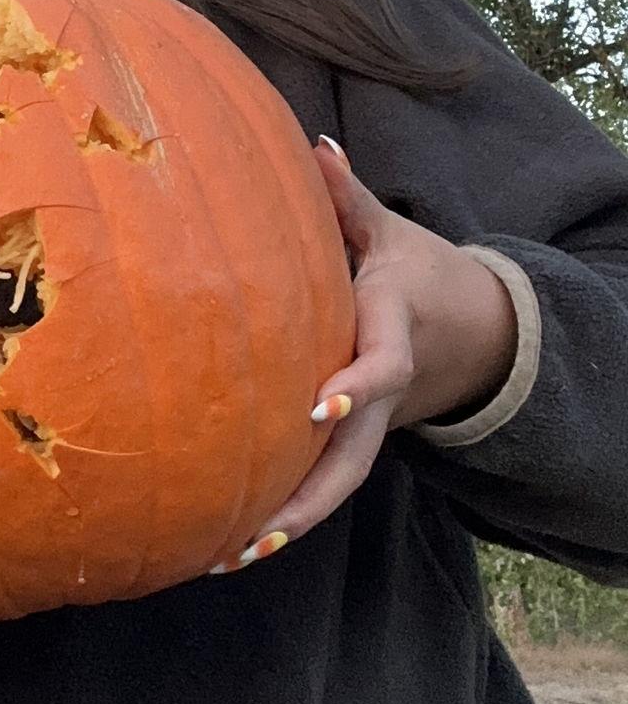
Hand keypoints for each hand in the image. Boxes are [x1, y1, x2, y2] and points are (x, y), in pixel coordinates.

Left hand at [216, 137, 518, 570]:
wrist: (475, 330)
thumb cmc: (413, 271)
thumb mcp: (388, 230)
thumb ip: (347, 197)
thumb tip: (316, 146)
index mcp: (392, 328)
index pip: (381, 362)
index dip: (358, 383)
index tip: (319, 405)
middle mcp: (384, 388)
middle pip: (357, 453)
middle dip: (312, 495)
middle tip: (262, 531)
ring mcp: (375, 421)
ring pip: (339, 480)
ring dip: (290, 522)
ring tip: (228, 558)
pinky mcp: (358, 438)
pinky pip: (326, 480)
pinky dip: (285, 513)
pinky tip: (230, 546)